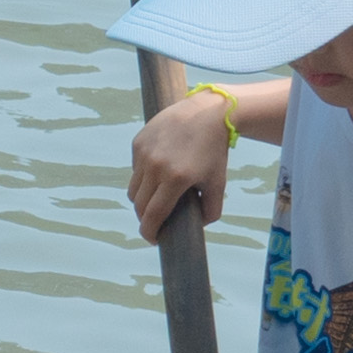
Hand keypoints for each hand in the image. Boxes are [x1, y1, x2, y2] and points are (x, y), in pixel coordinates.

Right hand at [126, 89, 234, 244]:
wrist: (207, 113)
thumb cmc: (214, 151)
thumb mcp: (218, 183)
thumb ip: (212, 211)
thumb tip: (196, 227)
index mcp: (176, 179)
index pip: (153, 215)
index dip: (150, 232)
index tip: (154, 239)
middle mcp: (156, 166)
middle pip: (140, 205)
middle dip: (146, 219)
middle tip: (156, 222)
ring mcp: (144, 153)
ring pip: (134, 189)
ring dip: (142, 200)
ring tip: (156, 199)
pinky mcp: (138, 142)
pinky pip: (135, 170)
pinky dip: (143, 178)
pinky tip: (158, 173)